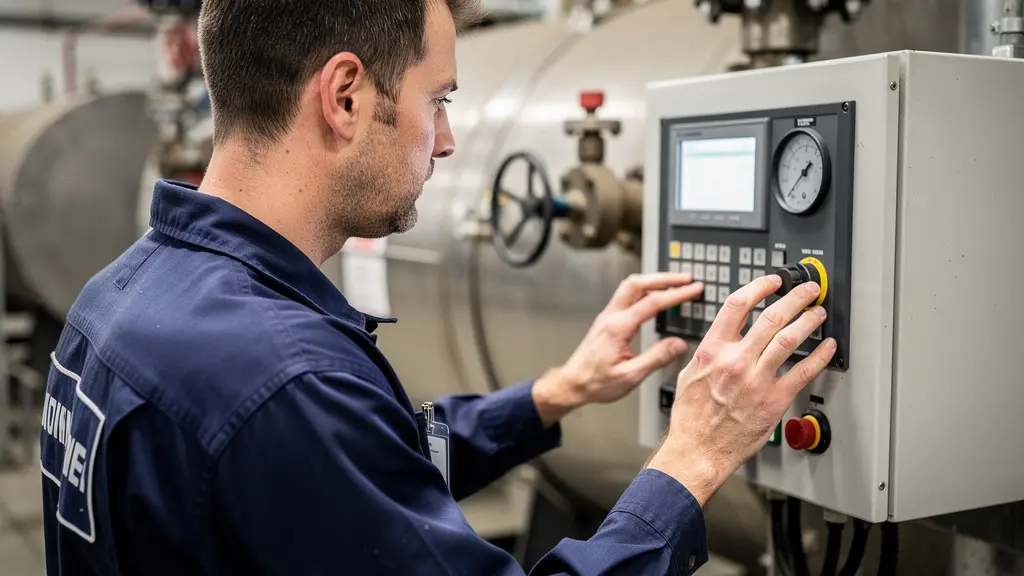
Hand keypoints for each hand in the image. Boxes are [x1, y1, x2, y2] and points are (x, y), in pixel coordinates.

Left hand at [532, 272, 703, 426]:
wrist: (572, 384)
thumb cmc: (595, 382)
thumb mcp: (630, 376)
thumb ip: (656, 358)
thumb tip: (679, 344)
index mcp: (618, 328)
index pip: (652, 302)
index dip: (677, 294)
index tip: (694, 288)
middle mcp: (611, 317)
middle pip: (638, 284)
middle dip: (664, 278)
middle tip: (686, 278)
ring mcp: (608, 316)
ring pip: (630, 286)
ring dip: (653, 281)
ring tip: (674, 282)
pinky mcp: (607, 320)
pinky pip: (626, 296)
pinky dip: (644, 290)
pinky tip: (653, 296)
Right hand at [645, 275, 835, 507]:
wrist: (697, 449)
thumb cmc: (692, 418)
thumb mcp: (689, 374)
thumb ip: (708, 352)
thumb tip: (721, 337)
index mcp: (712, 350)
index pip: (738, 305)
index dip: (759, 286)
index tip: (773, 281)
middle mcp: (735, 361)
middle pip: (771, 317)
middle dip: (795, 298)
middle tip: (808, 290)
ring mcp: (756, 380)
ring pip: (789, 339)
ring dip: (809, 321)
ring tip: (818, 313)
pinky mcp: (773, 400)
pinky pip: (803, 372)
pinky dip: (819, 356)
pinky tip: (827, 347)